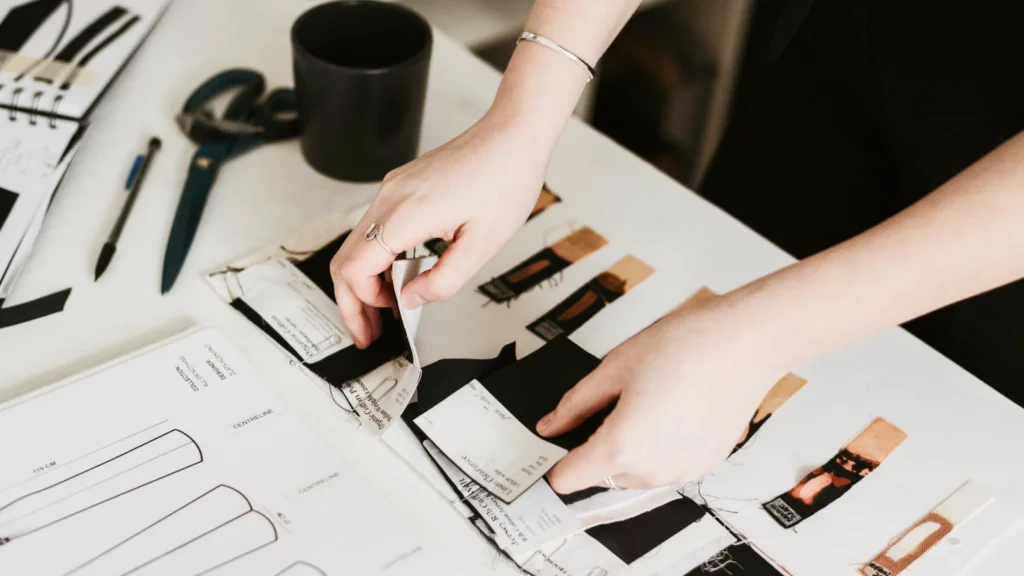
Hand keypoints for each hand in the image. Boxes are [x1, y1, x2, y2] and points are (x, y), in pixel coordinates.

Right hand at [330, 112, 551, 347]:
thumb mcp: (482, 246)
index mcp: (407, 213)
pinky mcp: (400, 185)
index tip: (379, 325)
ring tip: (383, 311)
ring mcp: (392, 189)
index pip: (355, 268)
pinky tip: (397, 277)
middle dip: (352, 301)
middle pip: (344, 259)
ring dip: (364, 281)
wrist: (512, 137)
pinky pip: (374, 228)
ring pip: (356, 244)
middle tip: (367, 331)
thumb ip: (443, 281)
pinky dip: (377, 259)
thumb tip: (412, 299)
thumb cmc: (505, 180)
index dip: (361, 304)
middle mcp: (391, 197)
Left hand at [537, 297, 791, 491]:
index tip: (552, 450)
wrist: (748, 341)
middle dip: (597, 448)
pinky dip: (659, 448)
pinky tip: (670, 410)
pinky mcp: (705, 465)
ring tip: (647, 400)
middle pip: (603, 476)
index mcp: (623, 446)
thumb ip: (575, 405)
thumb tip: (551, 425)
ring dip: (629, 450)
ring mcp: (682, 471)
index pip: (569, 479)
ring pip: (635, 474)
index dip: (556, 464)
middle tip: (609, 404)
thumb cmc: (688, 345)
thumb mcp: (614, 367)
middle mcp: (654, 469)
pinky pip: (666, 467)